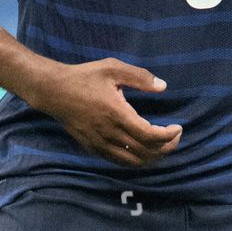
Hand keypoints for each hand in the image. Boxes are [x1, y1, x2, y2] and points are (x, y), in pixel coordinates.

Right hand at [31, 58, 182, 167]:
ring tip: (162, 146)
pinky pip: (119, 161)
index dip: (169, 136)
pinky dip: (136, 160)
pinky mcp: (93, 148)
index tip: (178, 128)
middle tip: (174, 137)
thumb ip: (139, 77)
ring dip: (152, 158)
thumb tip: (163, 86)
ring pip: (133, 162)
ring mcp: (100, 144)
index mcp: (117, 114)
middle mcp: (109, 133)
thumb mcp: (112, 68)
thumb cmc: (84, 77)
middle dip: (166, 148)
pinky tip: (142, 150)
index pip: (150, 136)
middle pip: (145, 152)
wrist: (54, 91)